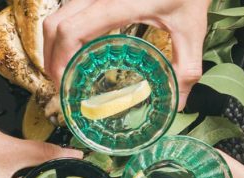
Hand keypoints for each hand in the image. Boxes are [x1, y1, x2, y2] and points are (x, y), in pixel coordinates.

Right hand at [42, 0, 209, 103]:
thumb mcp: (192, 30)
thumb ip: (186, 68)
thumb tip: (177, 102)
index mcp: (119, 4)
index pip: (72, 31)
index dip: (60, 60)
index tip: (65, 85)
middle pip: (55, 25)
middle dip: (51, 58)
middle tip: (62, 85)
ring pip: (56, 15)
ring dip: (54, 44)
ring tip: (66, 71)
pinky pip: (68, 10)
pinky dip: (63, 32)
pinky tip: (77, 51)